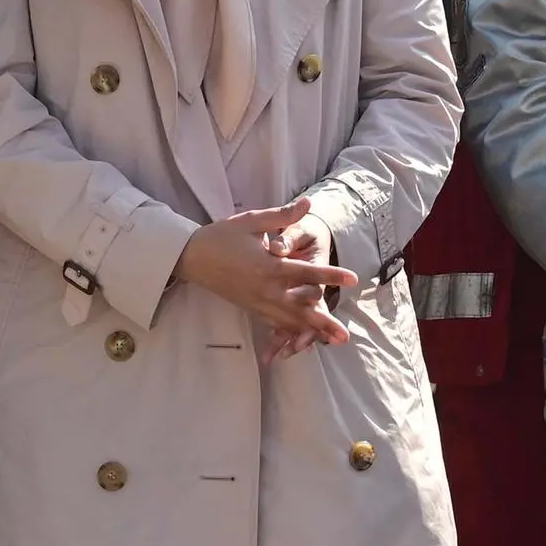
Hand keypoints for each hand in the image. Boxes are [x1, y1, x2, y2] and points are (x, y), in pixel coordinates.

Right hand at [175, 199, 354, 348]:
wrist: (192, 257)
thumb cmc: (222, 236)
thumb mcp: (252, 220)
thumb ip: (283, 215)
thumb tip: (309, 203)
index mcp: (269, 266)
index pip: (306, 272)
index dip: (331, 275)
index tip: (353, 278)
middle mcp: (266, 289)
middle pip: (301, 308)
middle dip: (325, 321)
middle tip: (346, 335)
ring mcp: (258, 302)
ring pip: (290, 320)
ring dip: (313, 331)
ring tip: (333, 341)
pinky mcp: (252, 308)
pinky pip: (275, 323)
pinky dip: (291, 332)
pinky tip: (305, 340)